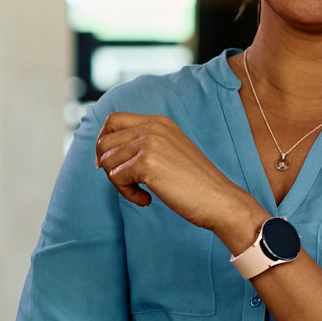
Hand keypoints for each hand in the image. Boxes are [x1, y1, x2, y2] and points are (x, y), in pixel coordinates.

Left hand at [94, 112, 260, 242]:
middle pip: (104, 143)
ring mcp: (150, 143)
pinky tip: (147, 199)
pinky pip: (116, 179)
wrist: (219, 199)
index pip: (113, 121)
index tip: (111, 163)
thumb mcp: (170, 151)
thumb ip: (144, 144)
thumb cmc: (196, 183)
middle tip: (128, 183)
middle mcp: (153, 127)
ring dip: (119, 183)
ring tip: (142, 192)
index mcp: (159, 122)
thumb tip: (102, 155)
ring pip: (107, 162)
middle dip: (109, 167)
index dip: (104, 142)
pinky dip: (128, 194)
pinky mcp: (147, 164)